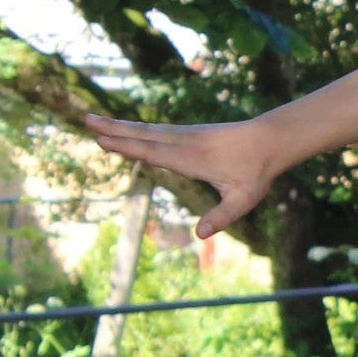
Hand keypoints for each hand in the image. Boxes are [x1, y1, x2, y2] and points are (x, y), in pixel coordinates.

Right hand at [83, 113, 282, 239]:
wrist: (271, 139)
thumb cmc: (257, 172)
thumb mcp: (244, 200)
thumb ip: (222, 217)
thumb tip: (199, 235)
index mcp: (192, 158)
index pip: (153, 152)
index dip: (127, 147)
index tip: (102, 140)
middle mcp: (185, 142)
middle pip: (143, 135)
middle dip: (114, 129)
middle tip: (86, 121)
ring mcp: (187, 134)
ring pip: (149, 129)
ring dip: (122, 125)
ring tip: (97, 121)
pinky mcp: (191, 133)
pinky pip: (159, 130)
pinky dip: (139, 128)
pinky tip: (128, 128)